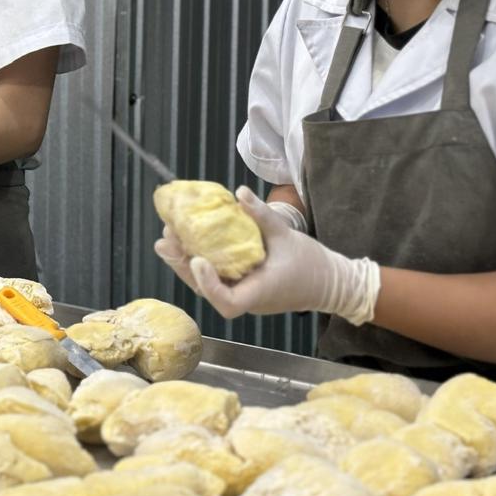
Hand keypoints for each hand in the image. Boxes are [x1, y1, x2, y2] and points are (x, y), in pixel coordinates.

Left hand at [154, 185, 380, 322]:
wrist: (330, 284)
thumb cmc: (311, 264)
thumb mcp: (287, 235)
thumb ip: (262, 215)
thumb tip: (239, 192)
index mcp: (259, 293)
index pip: (227, 302)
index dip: (209, 284)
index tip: (198, 260)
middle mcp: (246, 299)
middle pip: (206, 291)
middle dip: (182, 266)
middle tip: (165, 240)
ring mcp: (242, 294)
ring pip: (207, 285)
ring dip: (185, 263)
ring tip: (166, 239)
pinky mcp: (241, 287)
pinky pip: (215, 278)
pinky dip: (199, 262)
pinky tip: (185, 243)